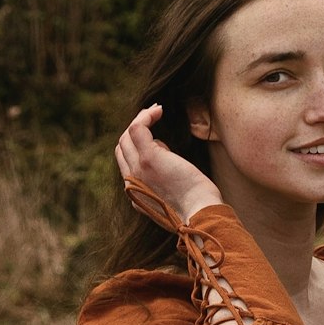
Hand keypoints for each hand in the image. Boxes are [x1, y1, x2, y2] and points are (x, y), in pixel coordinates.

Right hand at [115, 104, 222, 220]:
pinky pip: (137, 128)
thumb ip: (163, 177)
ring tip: (157, 110)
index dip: (137, 147)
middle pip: (123, 147)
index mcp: (136, 194)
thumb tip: (164, 154)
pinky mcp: (148, 158)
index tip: (155, 138)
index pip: (127, 163)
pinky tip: (158, 110)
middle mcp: (132, 183)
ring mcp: (138, 170)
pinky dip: (145, 116)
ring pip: (127, 136)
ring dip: (141, 119)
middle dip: (135, 130)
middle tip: (153, 117)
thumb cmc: (197, 206)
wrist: (200, 214)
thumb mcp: (174, 194)